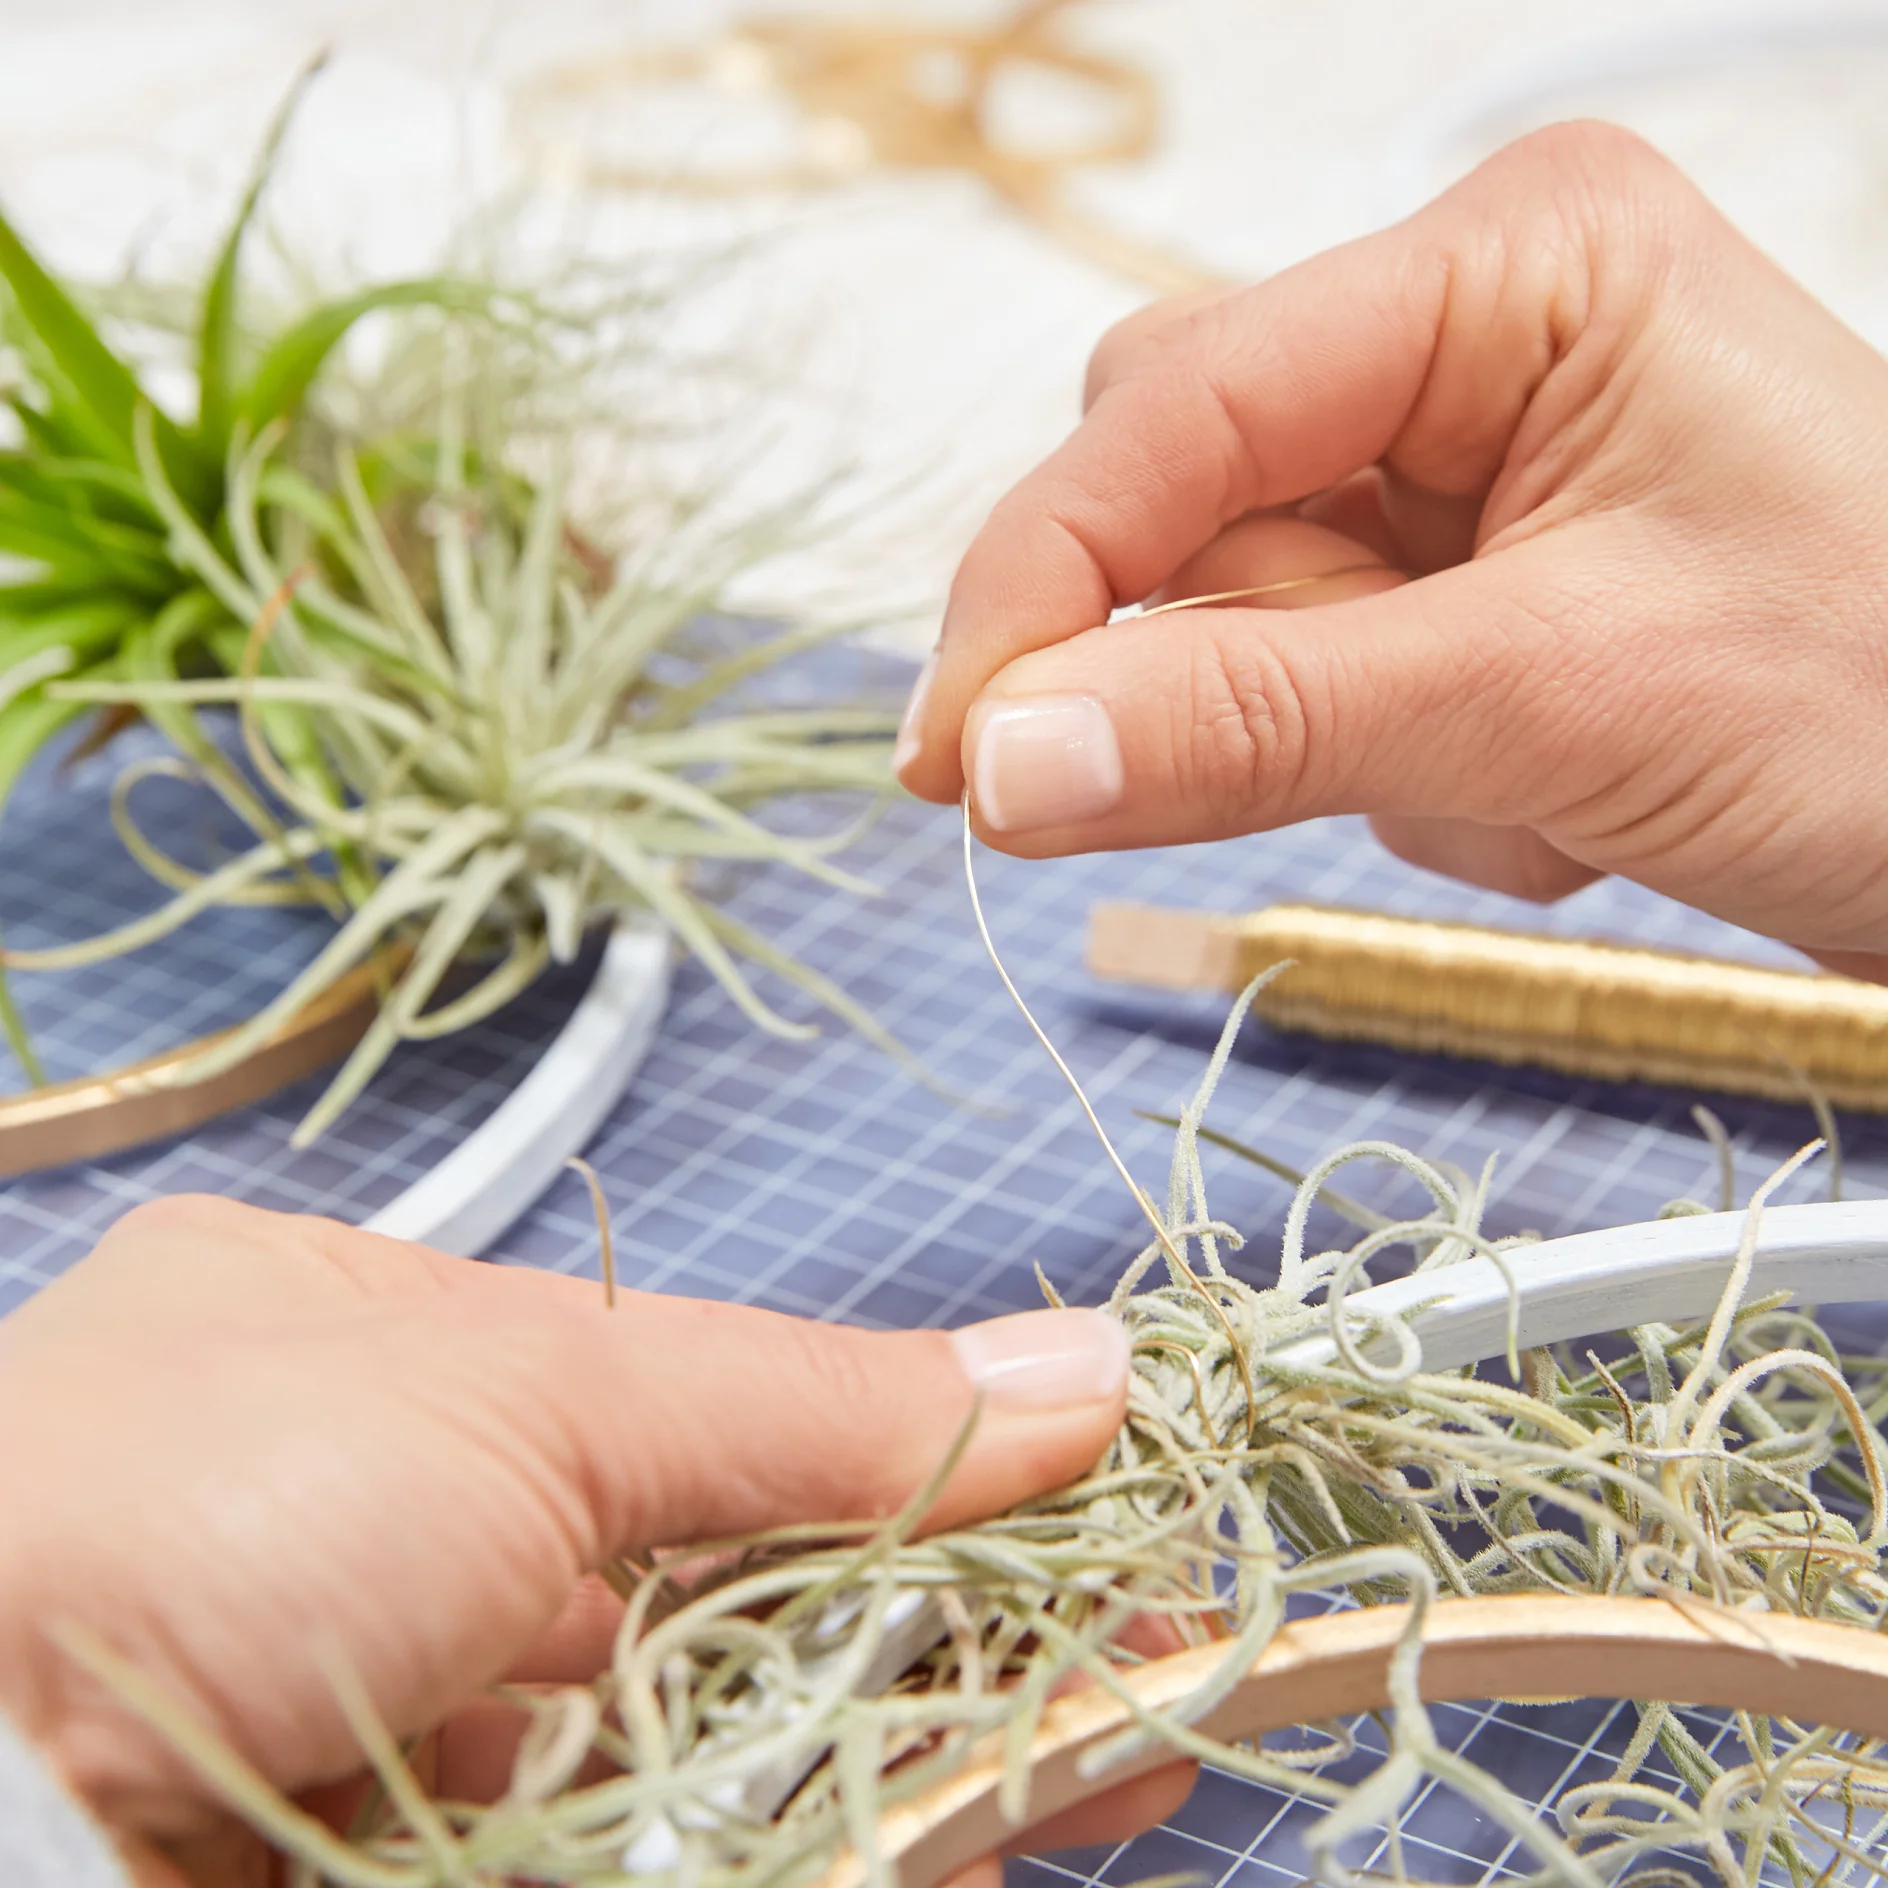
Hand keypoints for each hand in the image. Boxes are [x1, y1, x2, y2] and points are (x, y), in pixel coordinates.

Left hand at [0, 1195, 1187, 1885]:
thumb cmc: (203, 1500)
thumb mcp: (530, 1394)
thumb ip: (815, 1404)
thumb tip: (1078, 1362)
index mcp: (394, 1369)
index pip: (711, 1409)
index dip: (908, 1450)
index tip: (1094, 1478)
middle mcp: (408, 1553)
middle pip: (744, 1595)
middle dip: (963, 1622)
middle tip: (1161, 1643)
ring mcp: (423, 1749)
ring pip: (736, 1755)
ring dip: (941, 1749)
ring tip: (1132, 1740)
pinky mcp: (457, 1873)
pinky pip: (697, 1852)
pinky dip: (860, 1838)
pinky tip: (1000, 1819)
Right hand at [895, 122, 1887, 973]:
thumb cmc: (1883, 710)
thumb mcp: (1548, 703)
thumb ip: (1252, 725)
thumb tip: (1000, 765)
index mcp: (1510, 264)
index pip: (1173, 405)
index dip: (1043, 586)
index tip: (955, 761)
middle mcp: (1468, 336)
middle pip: (1179, 489)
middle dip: (1228, 658)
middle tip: (1357, 763)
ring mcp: (1462, 463)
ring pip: (1232, 607)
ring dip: (1334, 737)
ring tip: (1526, 788)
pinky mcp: (1461, 582)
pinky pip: (1307, 683)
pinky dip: (1393, 776)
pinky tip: (1543, 797)